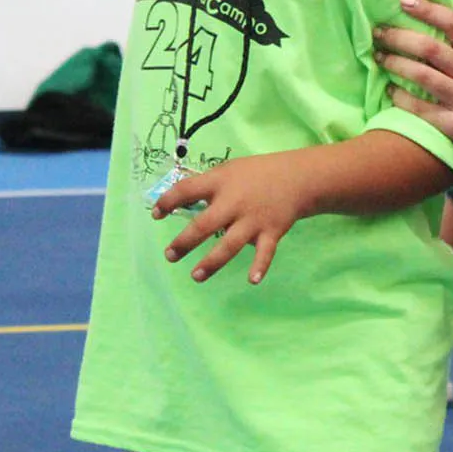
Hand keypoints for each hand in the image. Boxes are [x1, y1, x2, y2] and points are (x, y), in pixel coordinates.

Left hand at [151, 153, 309, 284]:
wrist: (297, 177)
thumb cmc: (255, 175)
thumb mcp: (228, 170)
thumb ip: (206, 187)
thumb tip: (178, 204)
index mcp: (220, 182)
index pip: (187, 190)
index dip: (168, 201)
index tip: (156, 214)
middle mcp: (234, 202)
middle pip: (204, 224)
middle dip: (185, 242)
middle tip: (170, 255)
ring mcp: (253, 219)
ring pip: (229, 244)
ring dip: (212, 262)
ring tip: (196, 276)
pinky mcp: (272, 232)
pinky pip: (265, 252)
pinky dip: (260, 266)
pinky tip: (252, 280)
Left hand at [374, 0, 452, 178]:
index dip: (429, 9)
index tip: (405, 0)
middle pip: (432, 48)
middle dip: (399, 37)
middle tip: (378, 31)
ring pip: (422, 76)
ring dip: (395, 64)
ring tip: (379, 57)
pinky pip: (421, 109)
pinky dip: (401, 98)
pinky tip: (390, 91)